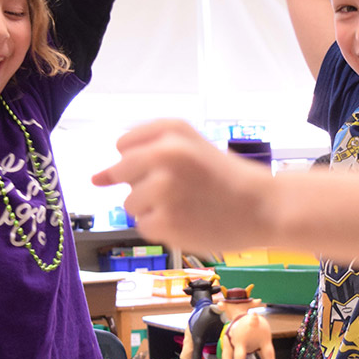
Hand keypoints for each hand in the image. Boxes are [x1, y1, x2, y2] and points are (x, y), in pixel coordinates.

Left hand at [91, 120, 275, 252]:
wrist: (264, 207)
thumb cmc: (227, 177)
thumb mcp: (191, 146)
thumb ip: (142, 152)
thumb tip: (94, 179)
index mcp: (171, 130)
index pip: (124, 146)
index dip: (143, 161)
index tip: (168, 168)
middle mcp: (164, 154)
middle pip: (121, 173)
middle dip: (143, 184)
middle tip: (179, 189)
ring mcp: (162, 189)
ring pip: (130, 204)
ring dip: (152, 208)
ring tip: (187, 205)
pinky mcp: (164, 220)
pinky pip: (144, 226)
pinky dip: (163, 228)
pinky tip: (189, 221)